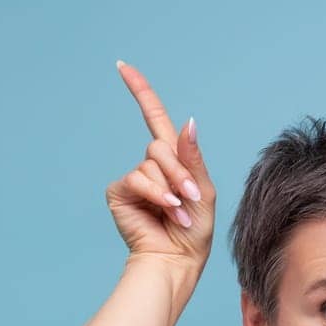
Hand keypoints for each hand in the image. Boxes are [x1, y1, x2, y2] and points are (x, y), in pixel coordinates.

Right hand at [105, 61, 215, 268]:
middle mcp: (151, 166)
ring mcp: (134, 178)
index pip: (153, 117)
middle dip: (179, 171)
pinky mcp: (120, 192)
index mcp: (172, 160)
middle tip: (191, 197)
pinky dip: (156, 193)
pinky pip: (137, 178)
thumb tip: (188, 121)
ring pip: (151, 162)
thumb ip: (193, 157)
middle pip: (160, 145)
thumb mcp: (204, 190)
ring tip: (180, 211)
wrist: (178, 259)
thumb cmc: (195, 231)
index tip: (122, 66)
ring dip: (170, 187)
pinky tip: (166, 210)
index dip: (140, 91)